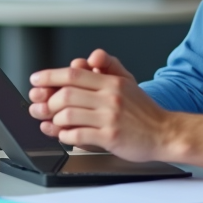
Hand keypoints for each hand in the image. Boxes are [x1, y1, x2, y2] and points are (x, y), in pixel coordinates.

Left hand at [28, 49, 173, 161]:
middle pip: (66, 94)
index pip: (73, 74)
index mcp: (111, 82)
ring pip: (68, 114)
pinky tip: (67, 136)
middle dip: (48, 102)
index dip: (49, 76)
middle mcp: (110, 97)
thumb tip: (80, 65)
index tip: (36, 80)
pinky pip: (78, 134)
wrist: (166, 132)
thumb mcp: (126, 84)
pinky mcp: (110, 137)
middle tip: (40, 107)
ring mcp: (110, 117)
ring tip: (55, 124)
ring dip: (55, 120)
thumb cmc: (144, 112)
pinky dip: (65, 136)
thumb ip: (102, 73)